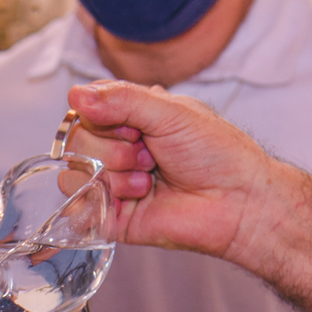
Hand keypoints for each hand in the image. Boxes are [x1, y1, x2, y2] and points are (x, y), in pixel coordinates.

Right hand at [66, 81, 277, 257]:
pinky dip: (106, 198)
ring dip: (115, 174)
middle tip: (149, 154)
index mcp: (129, 117)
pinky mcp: (110, 216)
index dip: (104, 115)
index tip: (136, 125)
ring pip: (75, 171)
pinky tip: (139, 197)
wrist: (237, 201)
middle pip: (76, 140)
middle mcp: (116, 148)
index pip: (86, 107)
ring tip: (149, 180)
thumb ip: (122, 99)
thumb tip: (75, 95)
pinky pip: (80, 205)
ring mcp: (111, 182)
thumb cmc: (215, 153)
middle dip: (114, 147)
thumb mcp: (171, 111)